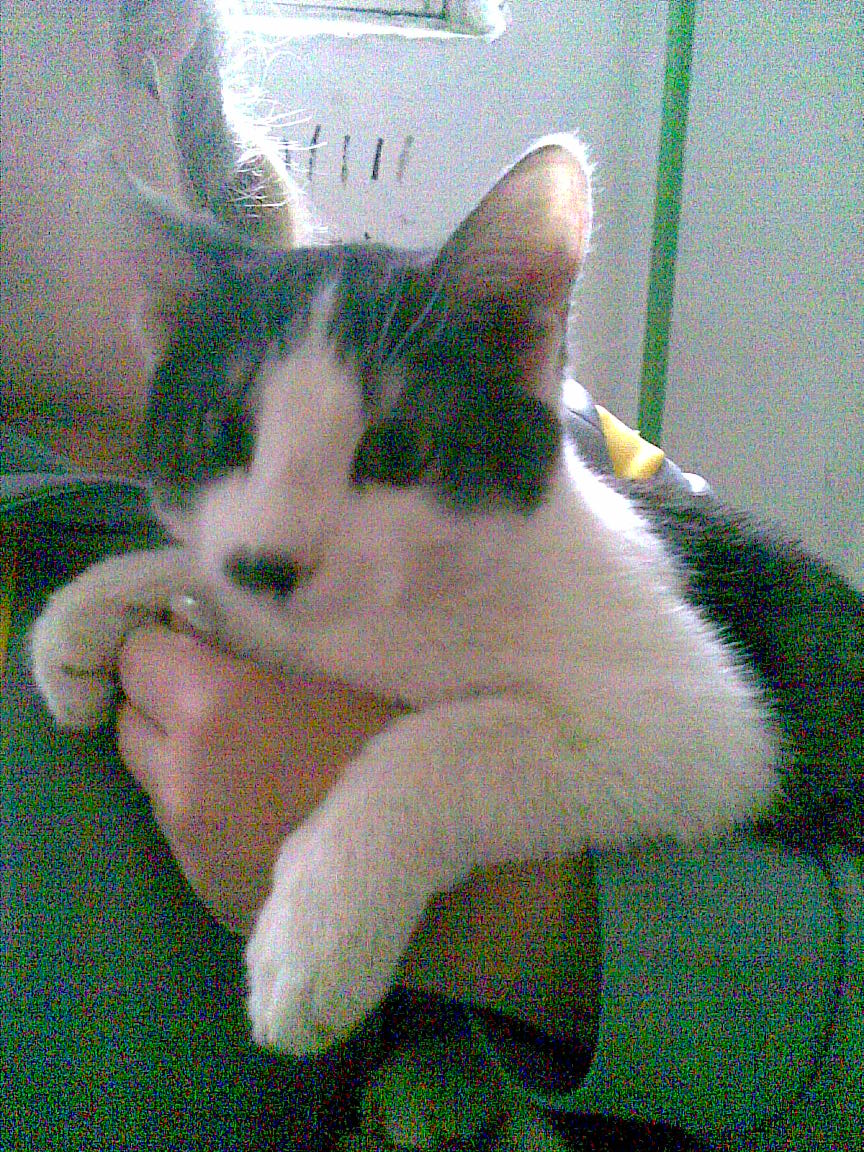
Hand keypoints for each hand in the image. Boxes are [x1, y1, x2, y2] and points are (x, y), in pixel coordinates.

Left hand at [116, 625, 599, 1044]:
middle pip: (132, 714)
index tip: (213, 634)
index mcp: (218, 709)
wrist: (457, 895)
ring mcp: (190, 845)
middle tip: (233, 689)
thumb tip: (232, 607)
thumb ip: (282, 631)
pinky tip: (274, 809)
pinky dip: (209, 806)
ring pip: (154, 774)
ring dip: (186, 753)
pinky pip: (183, 827)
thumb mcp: (359, 664)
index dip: (173, 636)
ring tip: (259, 752)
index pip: (139, 650)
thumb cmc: (423, 754)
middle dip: (170, 694)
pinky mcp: (207, 893)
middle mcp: (183, 779)